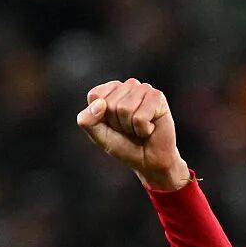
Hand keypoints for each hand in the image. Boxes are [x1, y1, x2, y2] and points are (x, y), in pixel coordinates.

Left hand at [76, 78, 190, 190]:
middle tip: (127, 129)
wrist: (147, 160)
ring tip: (138, 128)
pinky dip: (142, 129)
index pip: (95, 95)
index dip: (99, 116)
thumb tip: (99, 103)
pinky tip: (149, 128)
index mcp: (110, 91)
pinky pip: (140, 117)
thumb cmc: (123, 145)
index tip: (111, 125)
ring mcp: (143, 89)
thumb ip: (88, 121)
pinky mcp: (157, 96)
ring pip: (125, 108)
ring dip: (130, 127)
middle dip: (117, 123)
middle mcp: (127, 86)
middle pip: (110, 104)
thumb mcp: (99, 135)